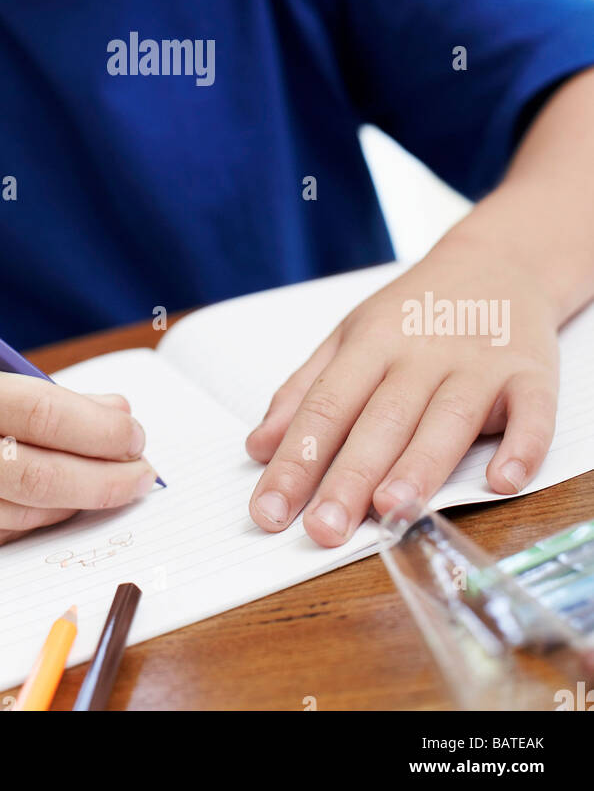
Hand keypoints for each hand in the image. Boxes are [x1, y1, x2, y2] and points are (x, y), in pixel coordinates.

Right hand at [0, 353, 155, 562]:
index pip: (40, 411)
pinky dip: (35, 523)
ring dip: (77, 502)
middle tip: (142, 475)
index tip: (135, 435)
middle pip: (37, 472)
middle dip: (104, 478)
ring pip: (22, 512)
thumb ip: (40, 395)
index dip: (99, 429)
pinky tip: (56, 507)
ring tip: (107, 487)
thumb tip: (119, 415)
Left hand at [245, 241, 559, 545]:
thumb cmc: (414, 312)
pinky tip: (503, 480)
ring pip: (447, 419)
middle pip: (381, 419)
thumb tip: (260, 447)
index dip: (295, 461)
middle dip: (350, 477)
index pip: (324, 407)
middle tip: (323, 530)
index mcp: (370, 343)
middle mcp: (422, 353)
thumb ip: (305, 391)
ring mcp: (478, 363)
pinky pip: (531, 413)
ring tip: (390, 511)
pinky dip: (522, 446)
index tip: (269, 512)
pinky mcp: (530, 373)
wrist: (498, 260)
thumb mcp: (350, 336)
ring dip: (420, 466)